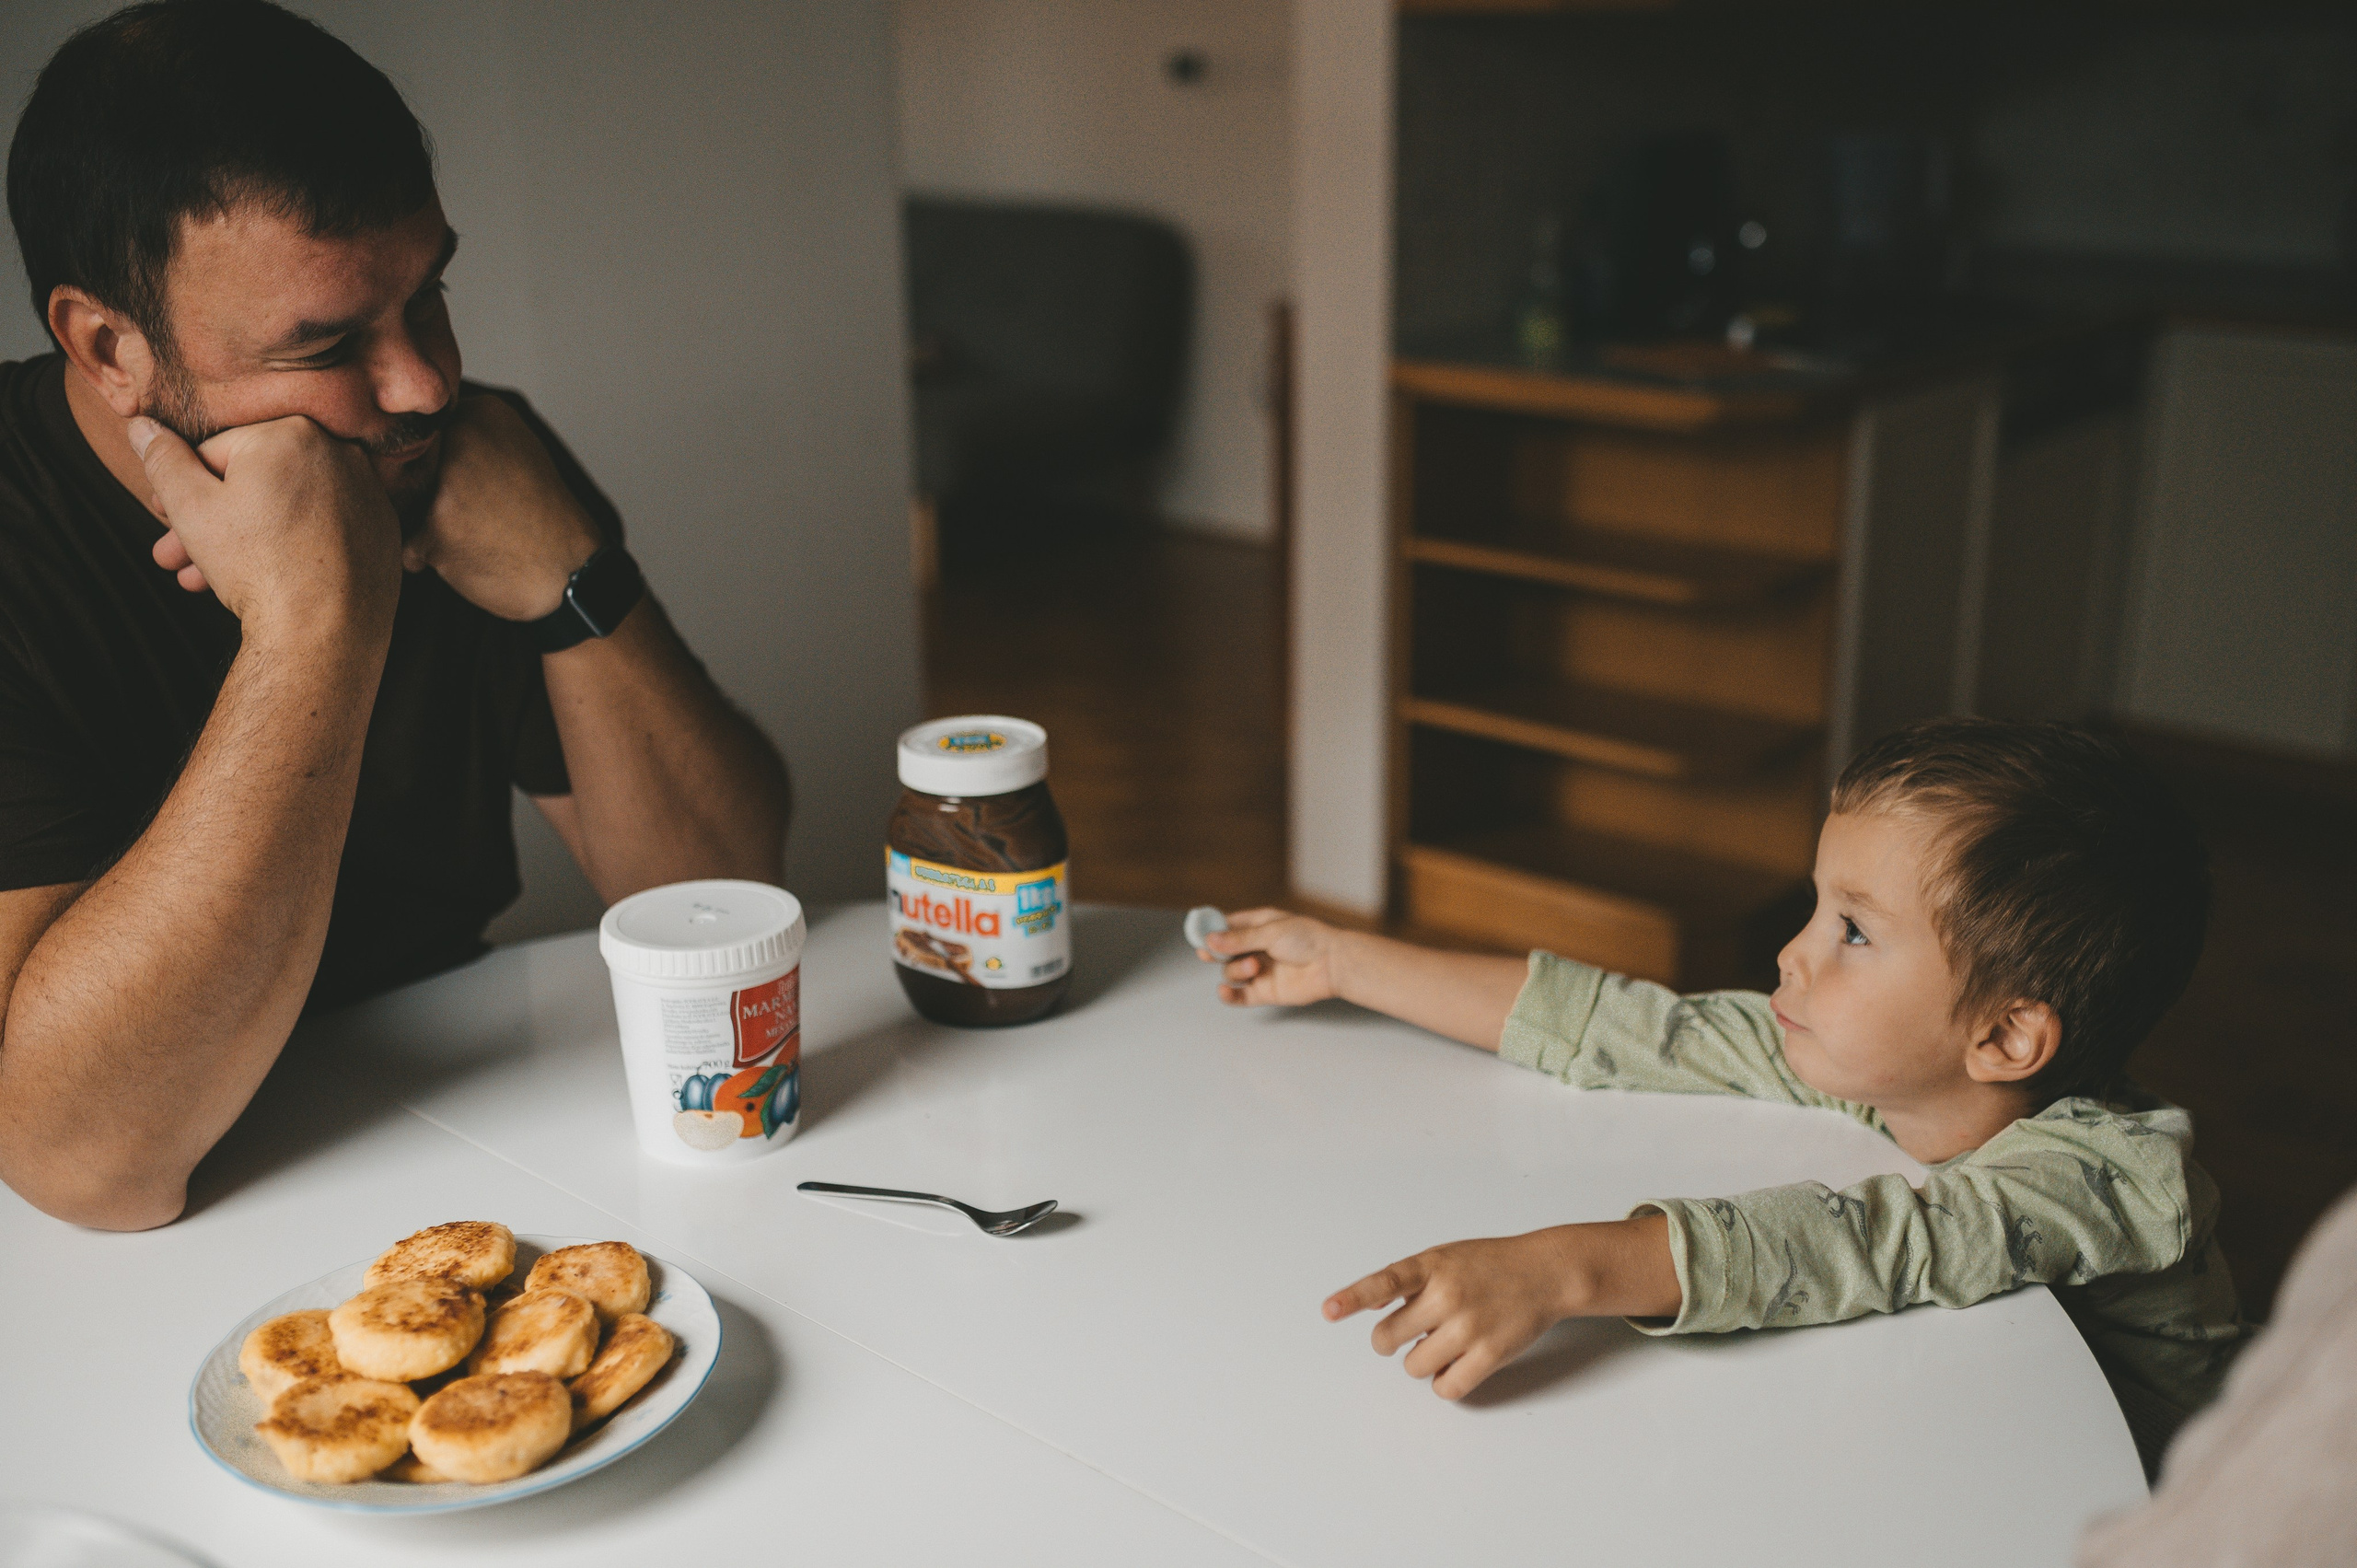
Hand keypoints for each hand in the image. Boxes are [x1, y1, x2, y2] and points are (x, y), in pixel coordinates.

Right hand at [133, 415, 400, 640]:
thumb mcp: (190, 508)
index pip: (218, 451)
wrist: (325, 632)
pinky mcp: (382, 531)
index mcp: (292, 431)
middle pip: (256, 483)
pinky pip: (322, 530)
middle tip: (171, 555)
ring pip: (286, 509)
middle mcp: (340, 453)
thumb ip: (163, 460)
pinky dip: (290, 548)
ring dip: (240, 541)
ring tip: (199, 578)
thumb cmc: (256, 565)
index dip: (183, 486)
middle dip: (207, 521)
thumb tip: (142, 426)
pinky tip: (258, 580)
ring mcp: (367, 493)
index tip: (162, 515)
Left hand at [405, 393, 599, 620]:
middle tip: (476, 516)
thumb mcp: (515, 454)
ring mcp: (449, 478)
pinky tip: (472, 557)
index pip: (421, 432)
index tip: (475, 488)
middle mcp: (464, 435)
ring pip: (403, 505)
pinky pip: (407, 543)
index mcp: (484, 411)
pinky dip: (429, 557)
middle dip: (425, 495)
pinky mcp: (437, 524)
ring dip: (426, 526)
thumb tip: (401, 439)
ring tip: (476, 537)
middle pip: (404, 467)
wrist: (573, 573)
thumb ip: (466, 438)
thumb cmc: (542, 522)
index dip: (436, 466)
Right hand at [1200, 908, 1347, 1006]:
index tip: (1199, 934)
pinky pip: (1239, 996)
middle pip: (1224, 951)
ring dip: (1237, 970)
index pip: (1228, 926)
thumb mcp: (1271, 932)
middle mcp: (1257, 948)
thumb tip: (1211, 939)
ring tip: (1255, 966)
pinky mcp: (1264, 991)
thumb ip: (1240, 939)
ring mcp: (1260, 970)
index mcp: (1259, 925)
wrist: (1332, 964)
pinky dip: (1229, 995)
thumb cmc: (1309, 939)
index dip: (1212, 930)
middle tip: (1208, 954)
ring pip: (1231, 972)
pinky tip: (1225, 991)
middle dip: (1216, 953)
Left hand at [1324, 1217, 1679, 1398]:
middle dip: (1392, 1341)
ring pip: (1413, 1367)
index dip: (1353, 1297)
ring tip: (1443, 1342)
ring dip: (1421, 1361)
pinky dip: (1444, 1382)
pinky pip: (1445, 1388)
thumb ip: (1407, 1280)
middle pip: (1387, 1339)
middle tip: (1410, 1333)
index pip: (1384, 1282)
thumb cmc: (1489, 1266)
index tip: (1329, 1310)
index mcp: (1431, 1266)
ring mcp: (1469, 1327)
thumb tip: (1367, 1306)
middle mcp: (1447, 1295)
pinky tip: (1457, 1363)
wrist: (1544, 1273)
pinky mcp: (1489, 1355)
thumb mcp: (1444, 1257)